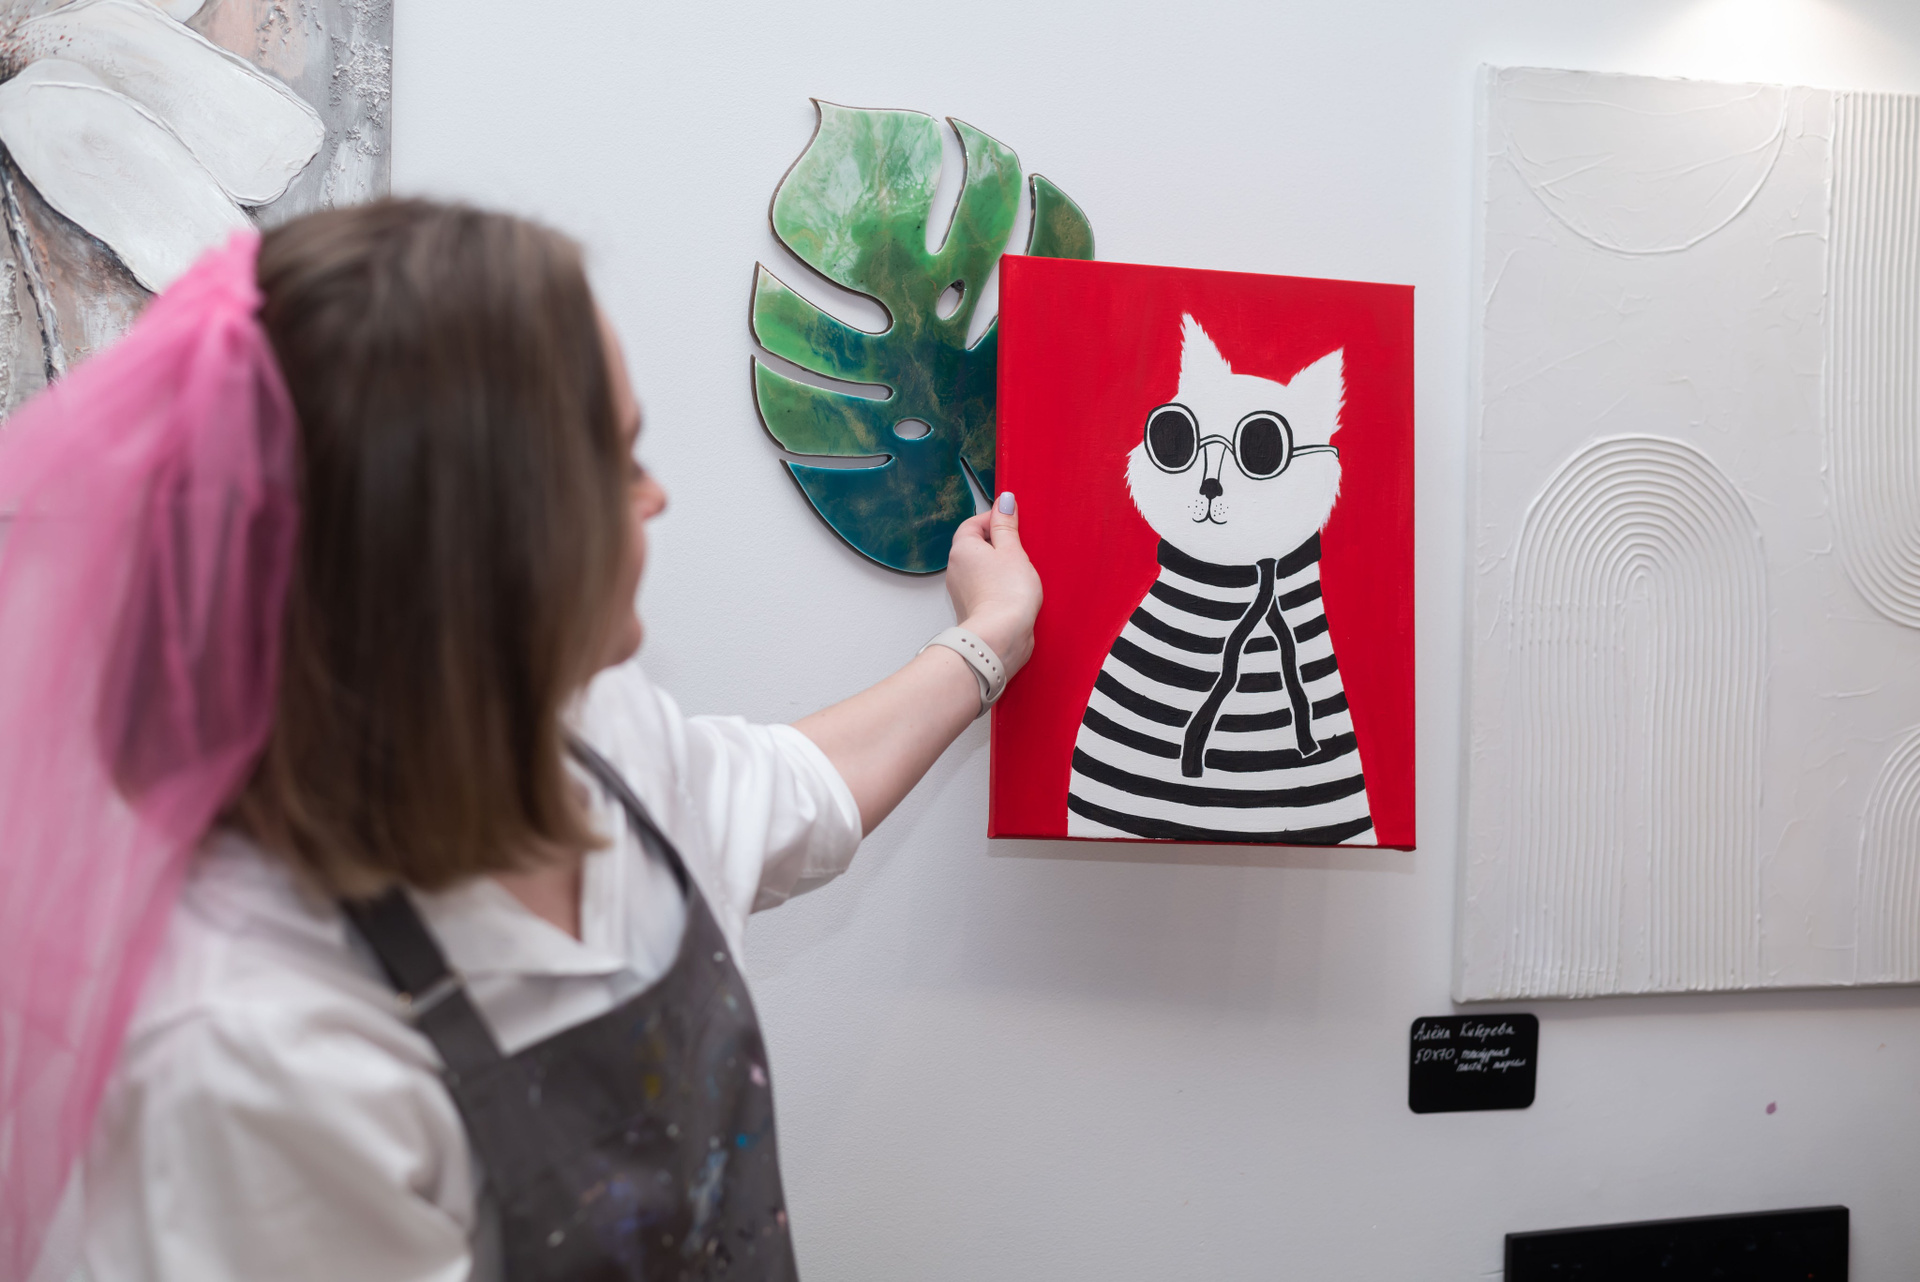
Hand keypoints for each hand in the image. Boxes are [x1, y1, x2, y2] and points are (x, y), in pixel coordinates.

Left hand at [946, 491, 1041, 676]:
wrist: (1000, 638)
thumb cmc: (1007, 593)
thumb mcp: (1012, 550)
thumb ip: (1006, 525)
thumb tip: (1004, 501)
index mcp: (962, 548)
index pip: (974, 523)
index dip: (995, 520)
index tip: (1015, 526)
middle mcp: (956, 569)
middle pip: (977, 546)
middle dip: (1000, 546)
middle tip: (1021, 551)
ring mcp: (962, 591)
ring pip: (982, 569)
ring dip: (1001, 568)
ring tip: (1021, 575)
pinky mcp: (973, 609)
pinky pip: (985, 588)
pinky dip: (999, 587)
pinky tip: (1016, 594)